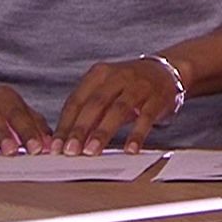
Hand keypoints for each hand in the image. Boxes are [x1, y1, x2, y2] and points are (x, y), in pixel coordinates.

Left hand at [51, 56, 183, 155]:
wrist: (166, 70)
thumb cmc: (128, 86)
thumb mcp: (107, 91)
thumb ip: (90, 113)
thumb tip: (68, 141)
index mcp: (99, 74)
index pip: (76, 100)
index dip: (65, 124)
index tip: (55, 146)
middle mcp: (118, 77)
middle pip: (94, 104)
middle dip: (80, 129)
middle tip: (70, 151)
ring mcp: (138, 86)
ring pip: (117, 110)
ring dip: (103, 132)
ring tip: (92, 152)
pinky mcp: (157, 98)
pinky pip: (146, 117)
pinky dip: (137, 134)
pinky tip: (130, 149)